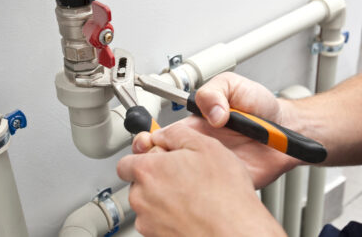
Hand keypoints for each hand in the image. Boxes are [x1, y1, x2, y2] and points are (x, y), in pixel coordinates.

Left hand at [118, 123, 286, 236]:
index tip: (160, 158)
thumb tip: (164, 134)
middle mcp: (141, 198)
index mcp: (148, 171)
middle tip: (184, 176)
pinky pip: (159, 222)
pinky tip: (194, 212)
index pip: (126, 162)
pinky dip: (172, 217)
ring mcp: (148, 222)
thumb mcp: (206, 146)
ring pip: (149, 204)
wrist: (234, 232)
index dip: (146, 158)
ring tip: (193, 196)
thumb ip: (176, 134)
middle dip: (157, 178)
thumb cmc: (224, 195)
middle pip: (139, 183)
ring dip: (165, 199)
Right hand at [134, 72, 301, 187]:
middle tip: (162, 158)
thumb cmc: (262, 107)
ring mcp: (212, 166)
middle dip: (156, 162)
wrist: (288, 129)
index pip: (163, 135)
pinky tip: (207, 181)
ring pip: (183, 179)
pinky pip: (209, 191)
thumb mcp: (235, 85)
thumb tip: (210, 112)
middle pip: (166, 160)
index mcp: (196, 125)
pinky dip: (204, 190)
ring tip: (186, 167)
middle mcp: (200, 148)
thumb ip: (215, 91)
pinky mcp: (228, 182)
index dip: (150, 140)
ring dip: (178, 176)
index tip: (148, 141)